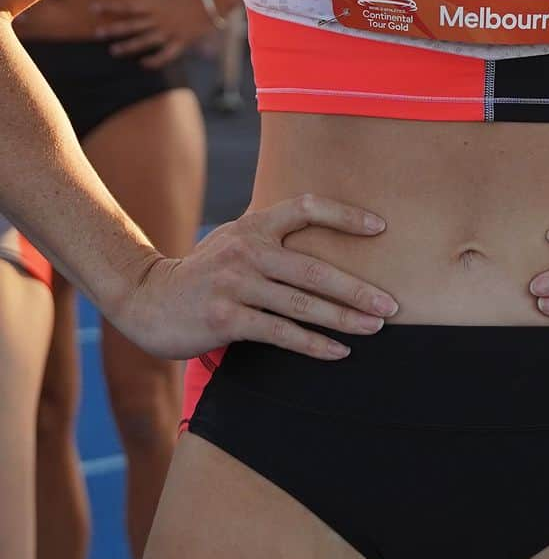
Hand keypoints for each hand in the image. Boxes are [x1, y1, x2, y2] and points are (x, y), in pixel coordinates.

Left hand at [92, 0, 217, 66]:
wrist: (214, 1)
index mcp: (156, 4)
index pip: (128, 6)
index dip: (110, 7)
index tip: (93, 8)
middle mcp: (159, 18)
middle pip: (132, 24)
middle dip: (114, 29)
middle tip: (96, 34)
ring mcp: (168, 31)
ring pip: (144, 40)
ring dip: (128, 46)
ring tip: (113, 51)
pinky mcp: (180, 41)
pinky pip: (165, 54)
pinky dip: (154, 60)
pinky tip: (143, 64)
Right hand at [114, 194, 397, 360]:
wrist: (146, 299)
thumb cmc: (201, 273)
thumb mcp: (233, 241)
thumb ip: (269, 238)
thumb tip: (318, 242)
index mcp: (254, 225)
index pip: (307, 206)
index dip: (345, 215)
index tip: (380, 228)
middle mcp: (247, 249)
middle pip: (314, 267)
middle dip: (357, 288)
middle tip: (391, 304)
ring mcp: (235, 283)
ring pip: (301, 303)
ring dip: (343, 318)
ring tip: (375, 327)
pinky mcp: (225, 318)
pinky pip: (279, 332)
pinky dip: (313, 344)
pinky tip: (338, 352)